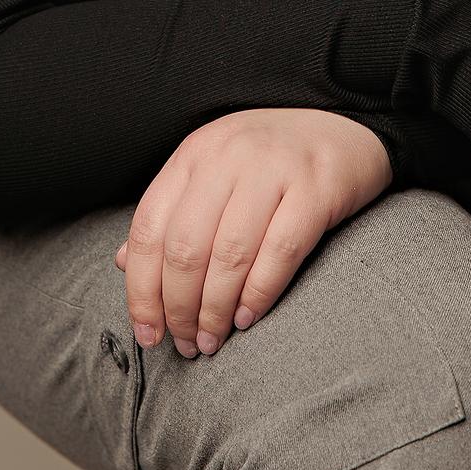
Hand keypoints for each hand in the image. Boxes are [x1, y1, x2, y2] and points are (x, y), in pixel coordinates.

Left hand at [111, 107, 391, 358]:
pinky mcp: (315, 188)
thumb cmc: (272, 158)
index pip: (149, 227)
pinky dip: (258, 294)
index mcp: (195, 153)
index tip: (146, 332)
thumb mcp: (214, 171)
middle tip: (185, 345)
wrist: (347, 124)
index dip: (141, 288)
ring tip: (212, 341)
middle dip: (178, 308)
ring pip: (228, 255)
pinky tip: (248, 318)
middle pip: (185, 247)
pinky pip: (279, 253)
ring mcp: (274, 169)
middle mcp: (228, 156)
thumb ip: (172, 213)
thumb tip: (122, 263)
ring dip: (215, 311)